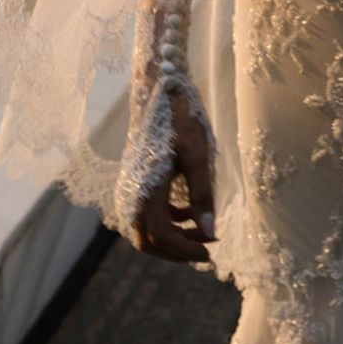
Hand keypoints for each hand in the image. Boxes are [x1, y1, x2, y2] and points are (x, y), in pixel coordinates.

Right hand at [131, 91, 216, 263]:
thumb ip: (202, 195)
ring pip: (147, 229)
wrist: (160, 92)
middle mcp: (132, 193)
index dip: (185, 249)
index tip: (210, 252)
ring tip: (203, 233)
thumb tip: (211, 231)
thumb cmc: (181, 119)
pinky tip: (190, 214)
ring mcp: (131, 188)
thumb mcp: (197, 155)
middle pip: (148, 240)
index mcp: (145, 189)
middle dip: (177, 249)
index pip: (161, 235)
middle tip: (206, 250)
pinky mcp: (136, 182)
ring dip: (173, 237)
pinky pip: (148, 213)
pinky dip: (168, 220)